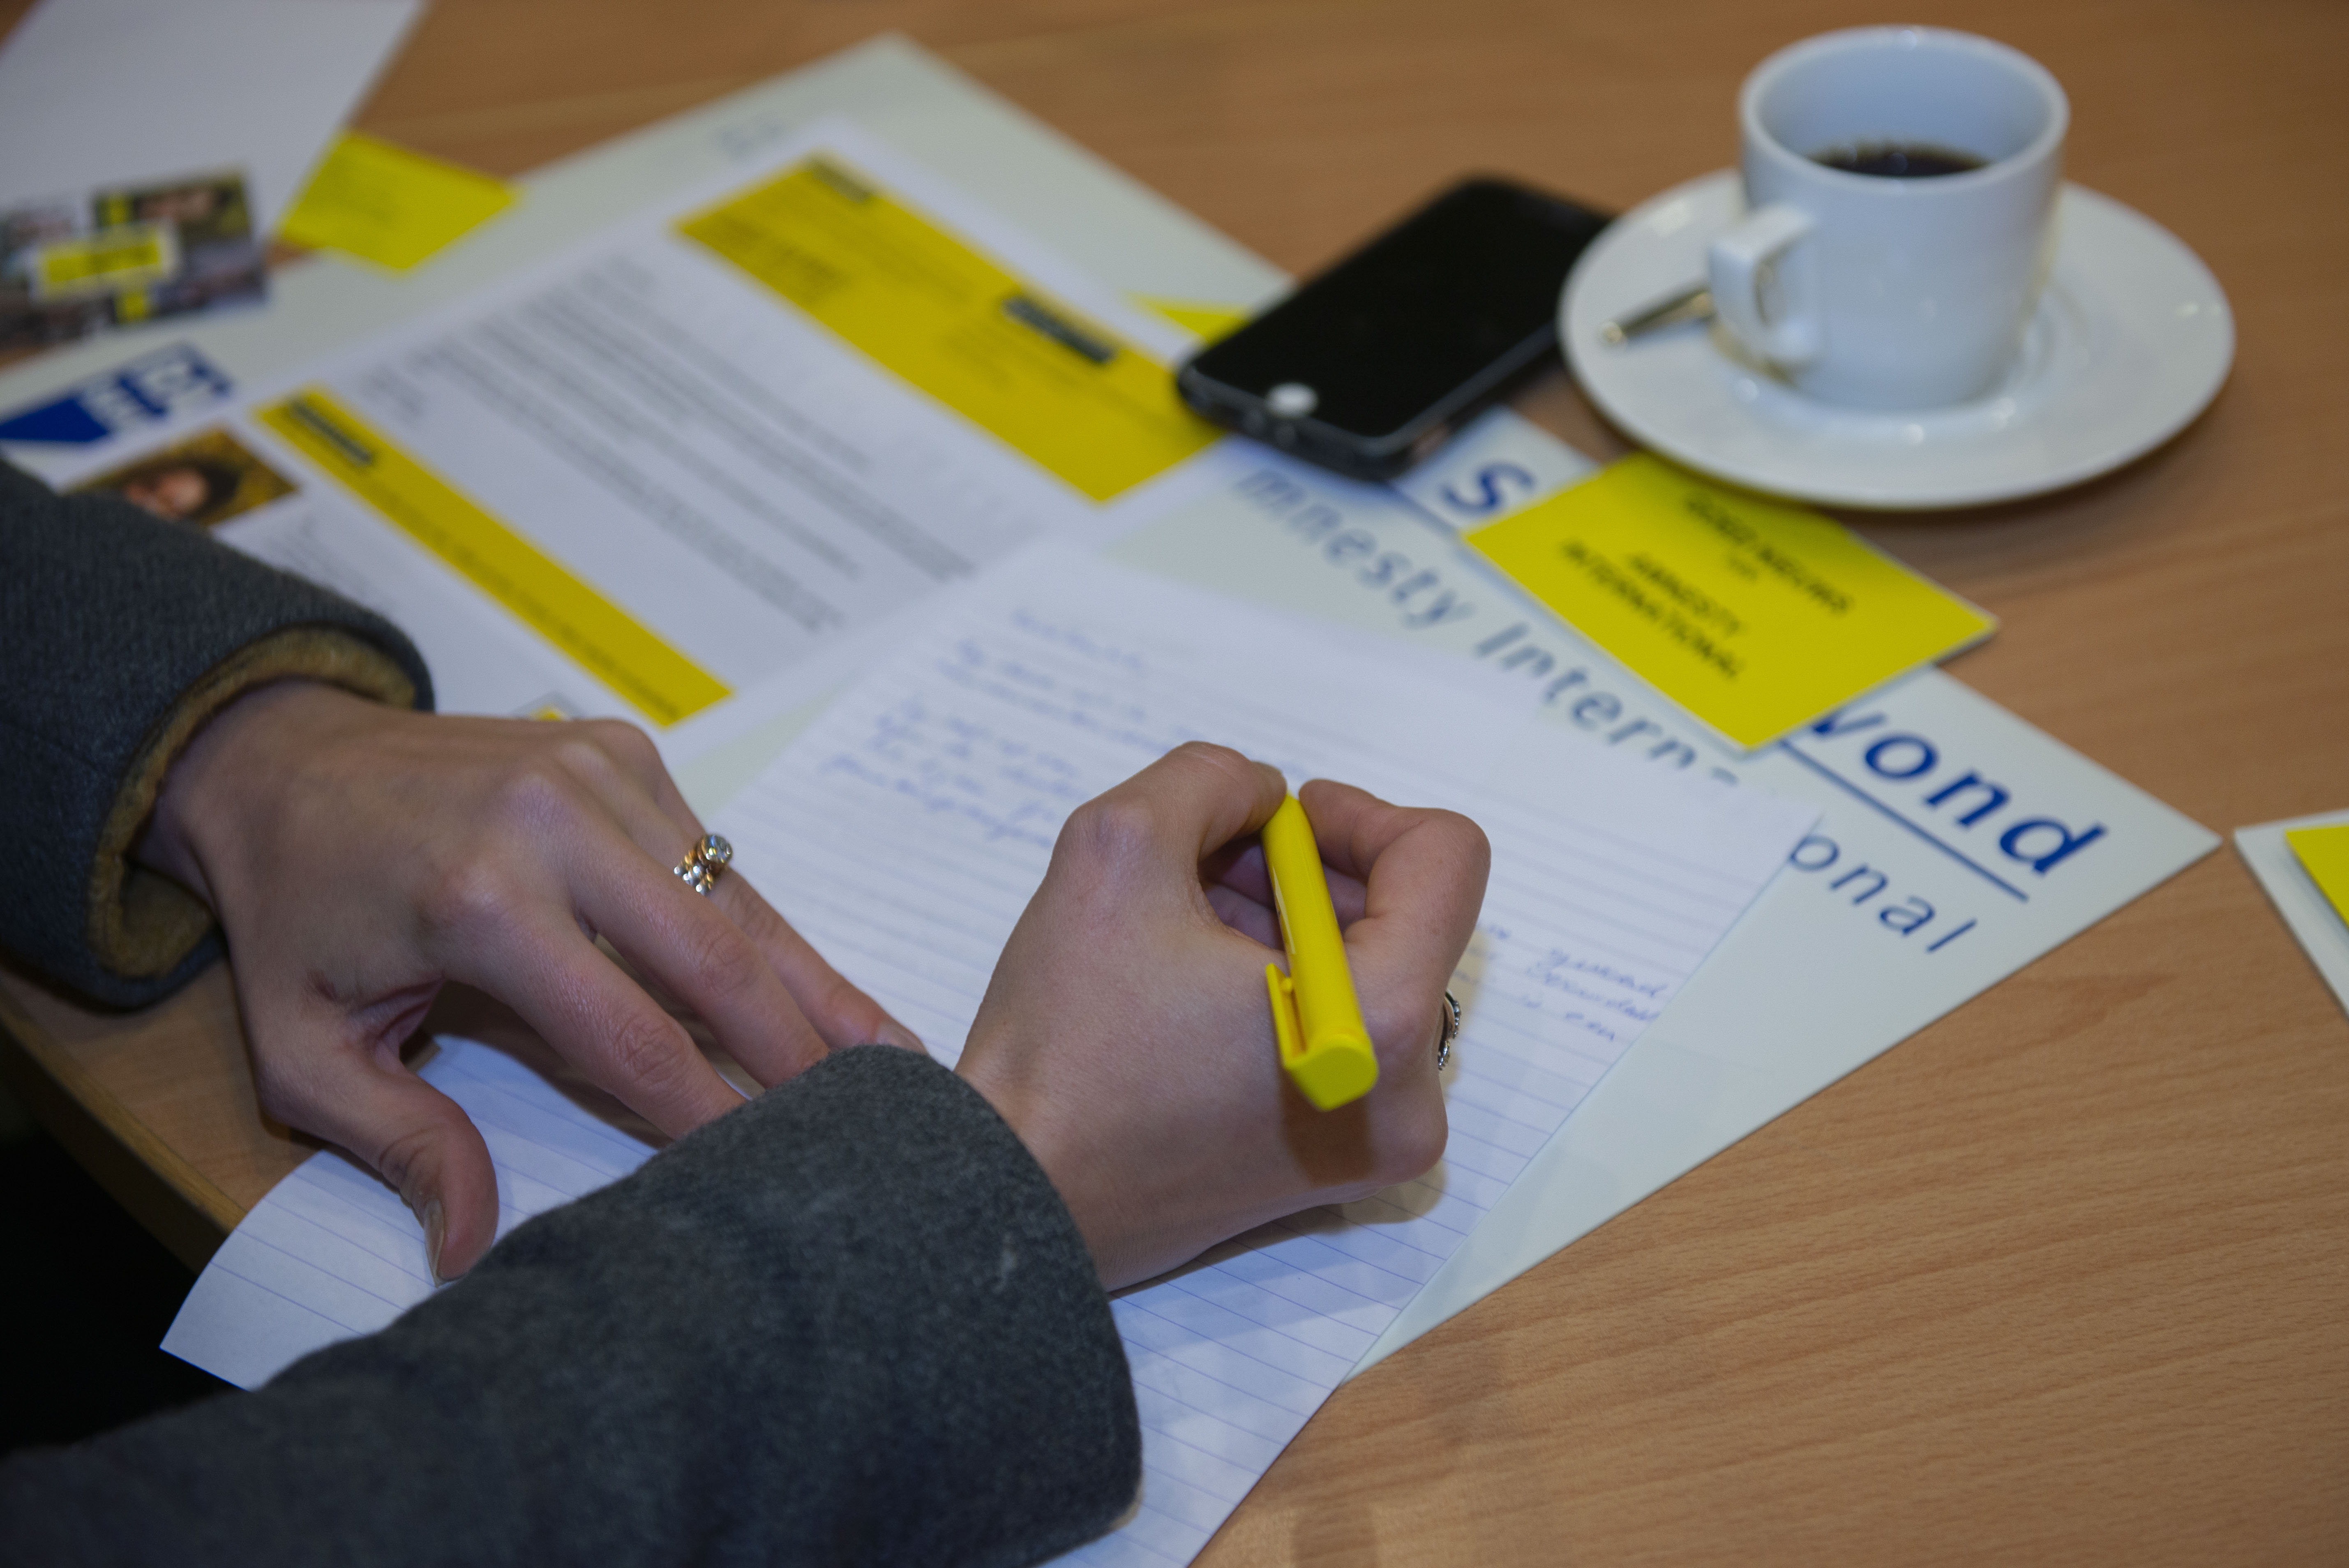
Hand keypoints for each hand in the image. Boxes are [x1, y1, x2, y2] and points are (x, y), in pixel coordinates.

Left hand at [138, 681, 920, 1280]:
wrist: (280, 757)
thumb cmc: (298, 914)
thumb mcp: (305, 1049)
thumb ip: (401, 1142)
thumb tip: (471, 1249)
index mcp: (479, 900)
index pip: (629, 1035)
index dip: (704, 1112)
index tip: (762, 1173)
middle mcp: (555, 823)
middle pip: (716, 962)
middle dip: (798, 1054)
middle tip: (871, 1125)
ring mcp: (602, 774)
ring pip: (737, 905)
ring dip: (814, 989)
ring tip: (894, 1056)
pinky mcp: (625, 752)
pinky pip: (715, 860)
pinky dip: (768, 931)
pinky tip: (822, 989)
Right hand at [955, 742, 1488, 1288]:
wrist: (1016, 1201)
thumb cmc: (1065, 1048)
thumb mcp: (1116, 847)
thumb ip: (1208, 780)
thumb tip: (1262, 792)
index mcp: (1382, 1021)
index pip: (1444, 858)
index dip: (1358, 814)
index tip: (1275, 822)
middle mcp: (1408, 1095)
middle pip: (1407, 918)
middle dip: (1309, 874)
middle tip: (1210, 870)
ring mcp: (1380, 1141)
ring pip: (1371, 975)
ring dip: (1290, 929)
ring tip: (1187, 932)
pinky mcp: (1342, 1166)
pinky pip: (1350, 1037)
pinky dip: (1285, 991)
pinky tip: (1195, 989)